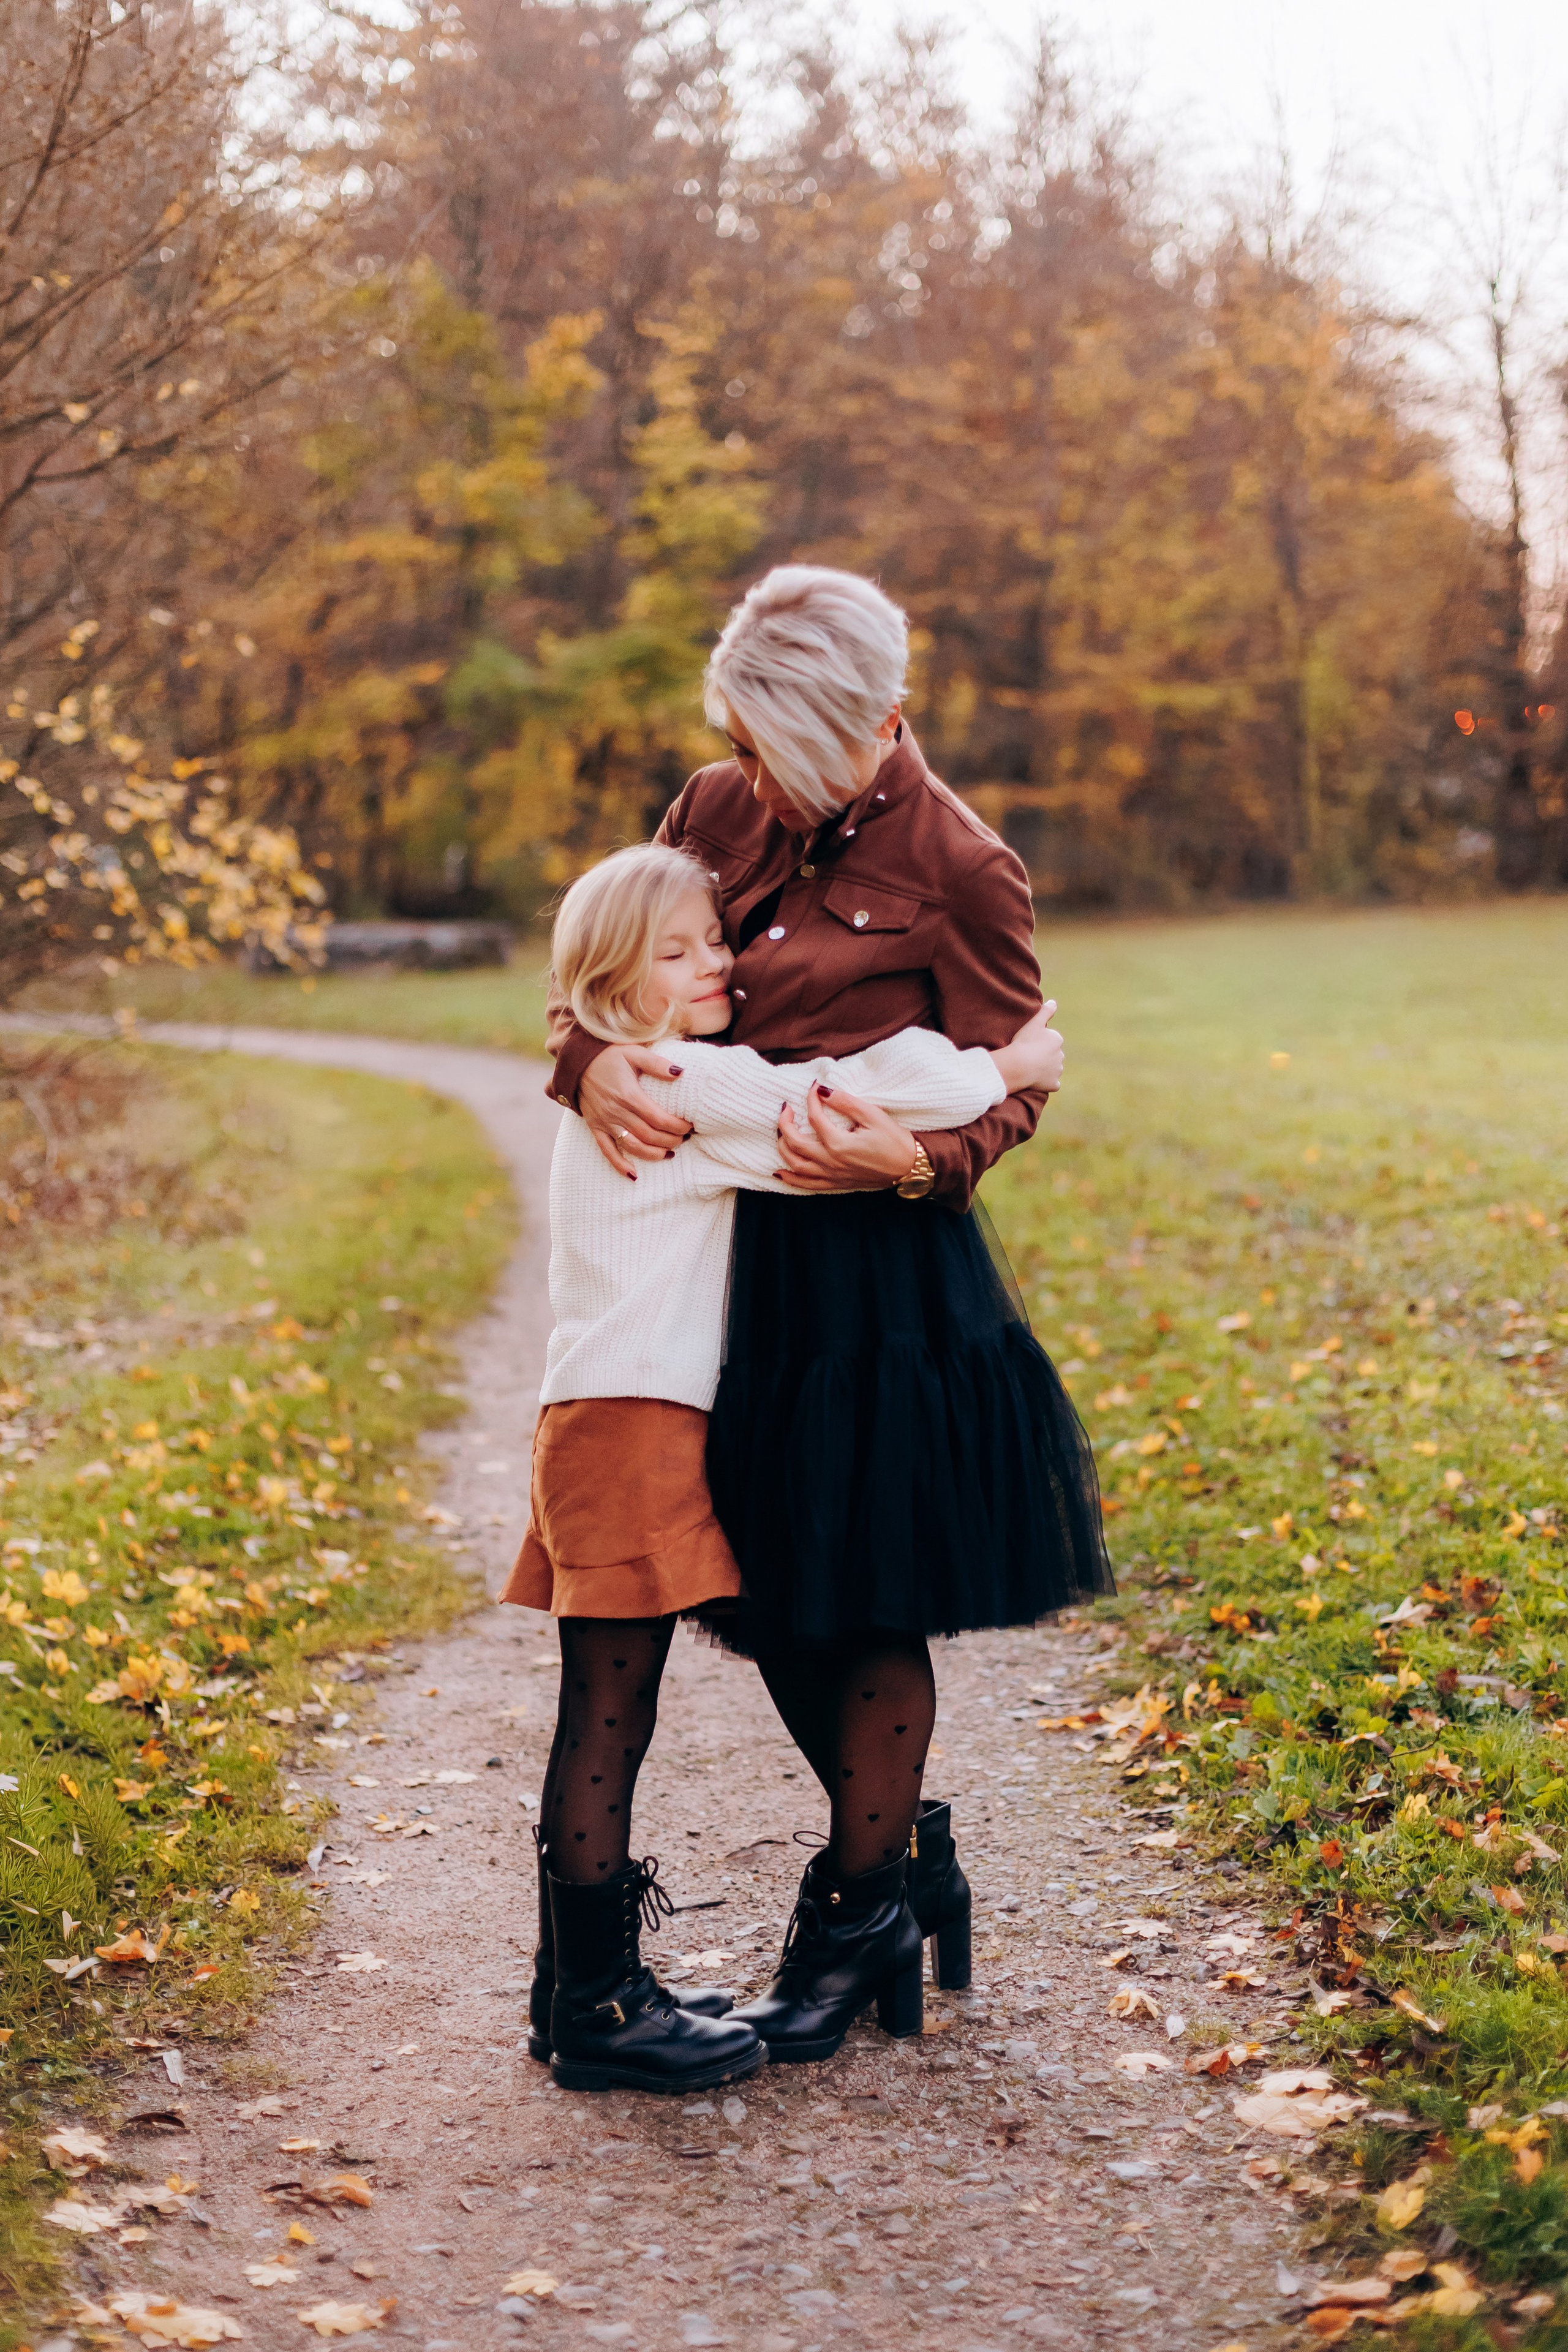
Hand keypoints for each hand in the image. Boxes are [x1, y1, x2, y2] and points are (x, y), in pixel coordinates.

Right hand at [578, 1044, 692, 1178]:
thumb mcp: (634, 1052)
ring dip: (653, 1154)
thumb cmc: (608, 1055)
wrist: (577, 1062)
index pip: (660, 1119)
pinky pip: (607, 1151)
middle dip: (671, 1140)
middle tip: (684, 1139)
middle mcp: (617, 1112)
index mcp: (629, 1095)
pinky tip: (634, 1175)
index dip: (678, 1126)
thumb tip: (681, 1073)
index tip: (690, 1126)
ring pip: (633, 1146)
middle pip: (649, 1135)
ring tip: (669, 1153)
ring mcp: (605, 1122)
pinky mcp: (595, 1127)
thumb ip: (657, 1064)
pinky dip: (620, 1165)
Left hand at [774, 1083, 919, 1192]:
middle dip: (785, 1123)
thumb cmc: (893, 1140)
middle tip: (786, 1108)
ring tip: (782, 1132)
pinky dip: (790, 1179)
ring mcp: (832, 1175)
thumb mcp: (872, 1115)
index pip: (814, 1117)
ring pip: (795, 1165)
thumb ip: (845, 1102)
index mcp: (839, 1144)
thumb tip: (823, 1090)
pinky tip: (779, 1172)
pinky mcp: (836, 1184)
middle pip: (795, 1142)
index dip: (811, 1099)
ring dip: (783, 1148)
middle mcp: (831, 1162)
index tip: (814, 1087)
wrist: (908, 1166)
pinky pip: (806, 1185)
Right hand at [990, 999, 1063, 1095]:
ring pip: (1053, 1069)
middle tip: (1027, 1057)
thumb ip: (1045, 1011)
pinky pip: (1052, 1084)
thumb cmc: (1024, 1042)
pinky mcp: (1054, 1084)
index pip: (1049, 1041)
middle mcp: (1061, 1055)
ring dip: (1045, 1070)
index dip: (1037, 1043)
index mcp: (1057, 1040)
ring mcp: (1058, 1071)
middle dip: (1043, 1056)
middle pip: (1052, 1055)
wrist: (1018, 1064)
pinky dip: (1047, 1083)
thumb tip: (1054, 1002)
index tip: (1027, 1045)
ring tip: (1030, 1068)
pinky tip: (1036, 1081)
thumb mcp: (1034, 1022)